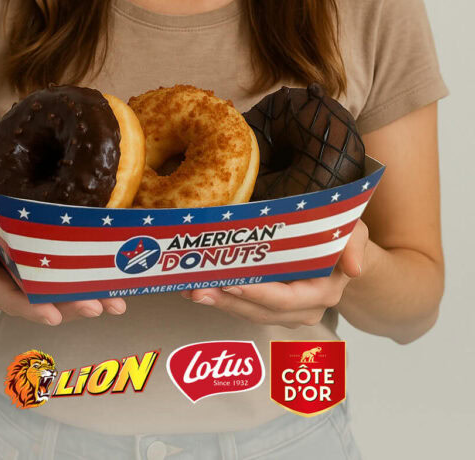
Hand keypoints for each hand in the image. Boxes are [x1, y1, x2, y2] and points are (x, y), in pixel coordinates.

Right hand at [0, 199, 126, 324]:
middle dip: (69, 309)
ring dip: (89, 303)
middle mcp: (15, 286)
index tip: (52, 316)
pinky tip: (116, 295)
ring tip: (114, 304)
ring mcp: (36, 283)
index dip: (29, 308)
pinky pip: (73, 287)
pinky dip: (95, 291)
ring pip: (62, 301)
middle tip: (94, 307)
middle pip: (42, 305)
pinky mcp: (55, 275)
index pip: (7, 297)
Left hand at [180, 219, 368, 326]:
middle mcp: (304, 310)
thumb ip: (355, 245)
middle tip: (196, 288)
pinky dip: (221, 297)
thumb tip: (354, 269)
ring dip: (219, 302)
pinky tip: (196, 286)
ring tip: (190, 289)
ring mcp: (286, 312)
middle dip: (227, 301)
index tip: (231, 283)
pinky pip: (244, 305)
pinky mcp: (270, 306)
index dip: (257, 293)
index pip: (285, 299)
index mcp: (322, 293)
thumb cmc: (343, 237)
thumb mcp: (355, 233)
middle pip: (260, 310)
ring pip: (248, 312)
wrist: (341, 251)